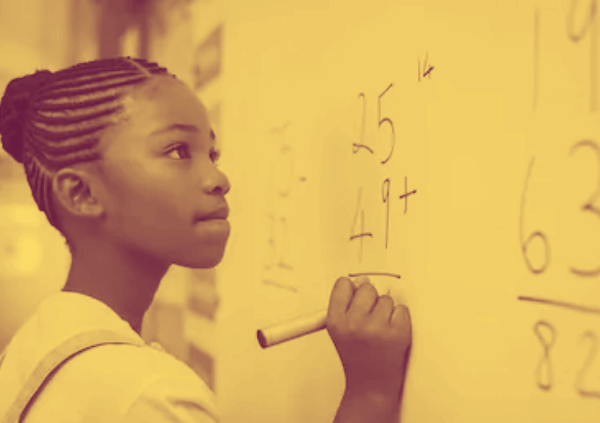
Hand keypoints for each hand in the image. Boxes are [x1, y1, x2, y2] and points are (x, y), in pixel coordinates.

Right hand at [326, 276, 411, 398]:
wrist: (371, 386)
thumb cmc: (357, 358)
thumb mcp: (340, 331)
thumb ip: (346, 305)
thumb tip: (361, 281)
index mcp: (336, 321)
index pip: (343, 285)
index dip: (352, 289)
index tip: (355, 294)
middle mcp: (354, 323)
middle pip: (367, 288)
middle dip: (371, 300)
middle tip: (370, 319)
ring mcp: (377, 328)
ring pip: (387, 299)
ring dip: (386, 311)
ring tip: (380, 330)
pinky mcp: (397, 333)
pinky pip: (402, 310)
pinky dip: (400, 319)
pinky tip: (392, 333)